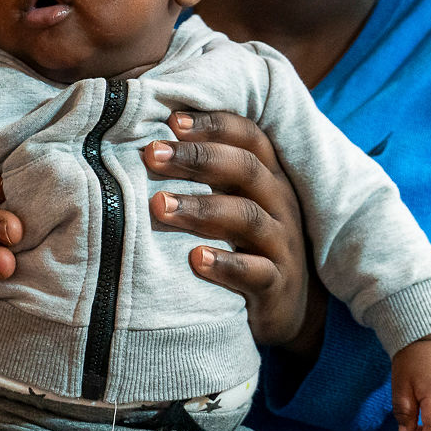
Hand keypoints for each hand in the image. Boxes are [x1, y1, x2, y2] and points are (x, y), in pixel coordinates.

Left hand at [142, 111, 326, 355]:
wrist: (284, 309)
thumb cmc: (244, 244)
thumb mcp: (232, 202)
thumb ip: (204, 173)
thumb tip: (147, 141)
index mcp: (268, 176)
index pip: (249, 137)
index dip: (214, 124)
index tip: (172, 121)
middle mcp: (280, 204)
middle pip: (245, 169)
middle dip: (198, 158)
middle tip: (152, 155)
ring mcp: (283, 245)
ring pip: (247, 218)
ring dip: (201, 208)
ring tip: (159, 205)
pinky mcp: (278, 285)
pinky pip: (257, 272)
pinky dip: (226, 265)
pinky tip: (195, 259)